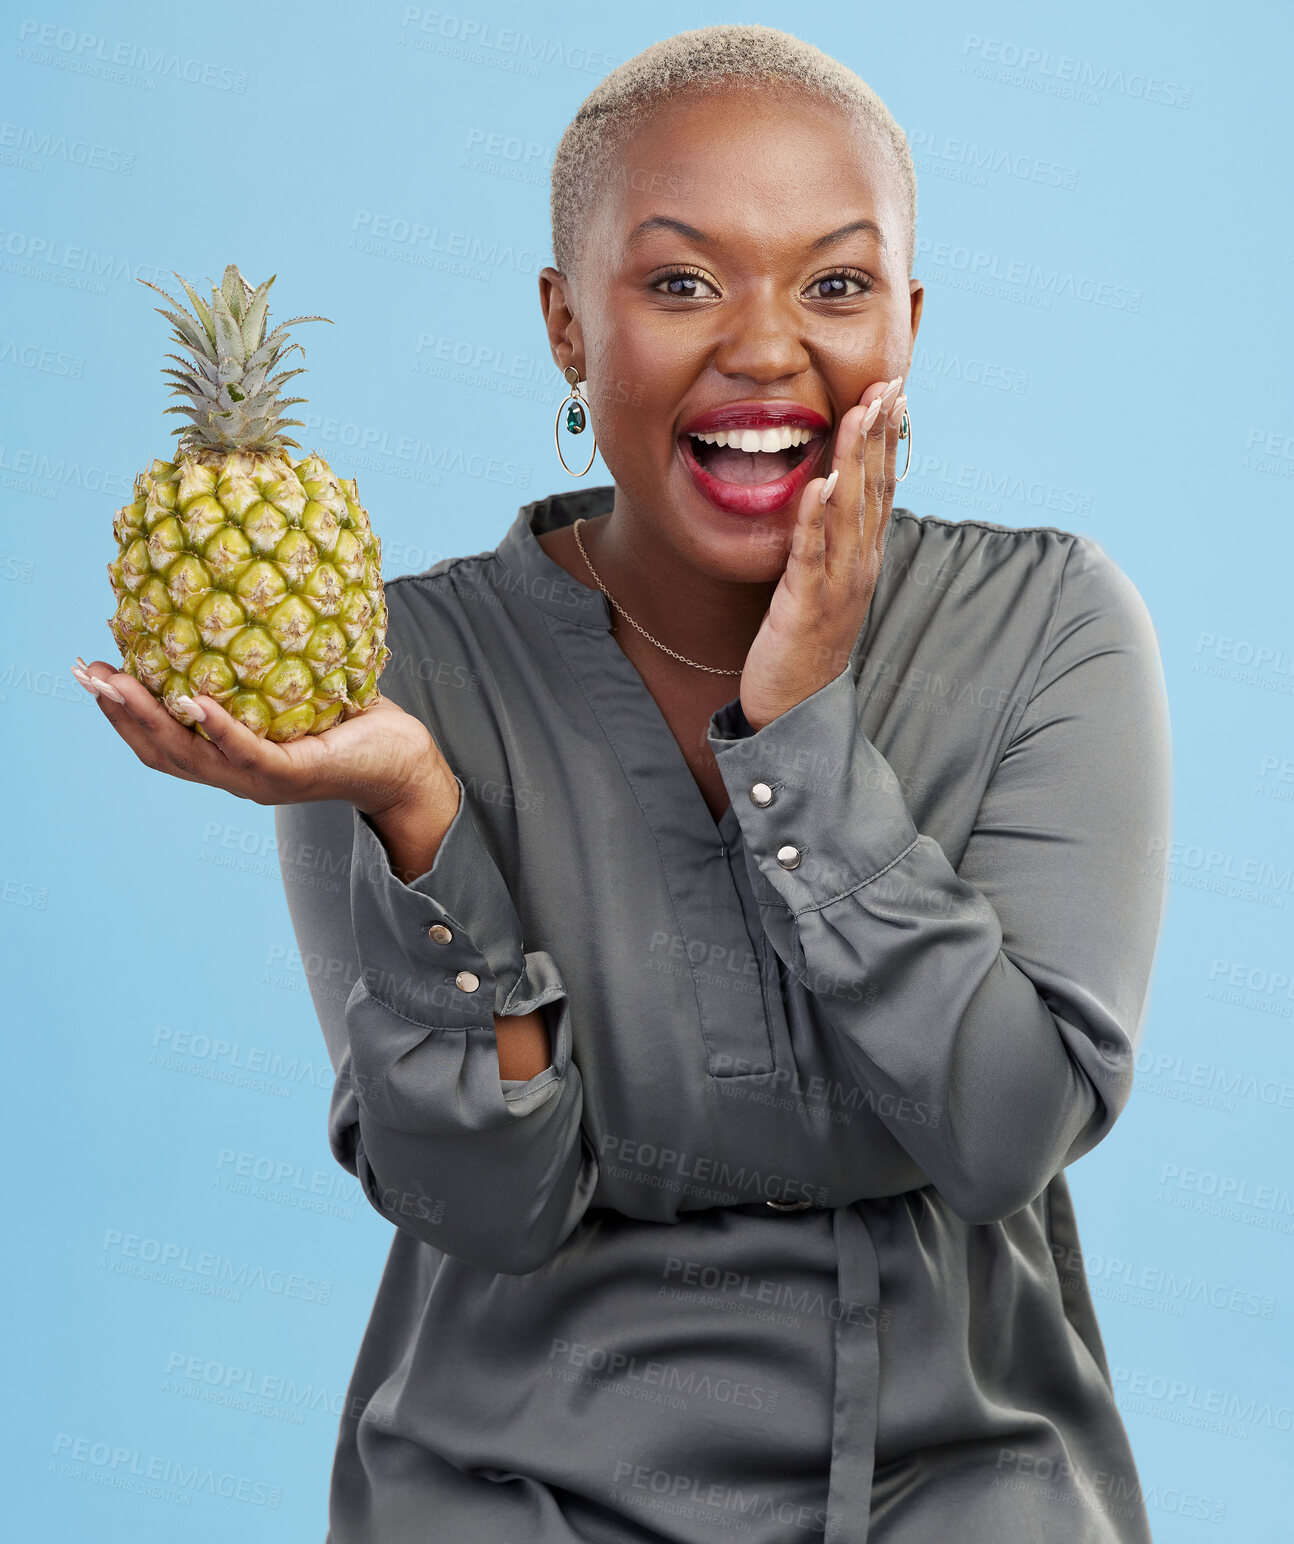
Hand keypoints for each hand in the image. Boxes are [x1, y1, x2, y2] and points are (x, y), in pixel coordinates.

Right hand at [70, 657, 453, 818]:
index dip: (122, 712)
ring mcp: (262, 780)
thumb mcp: (295, 687)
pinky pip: (247, 752)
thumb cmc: (353, 722)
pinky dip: (218, 728)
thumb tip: (240, 591)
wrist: (405, 763)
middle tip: (88, 673)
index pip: (161, 741)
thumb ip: (261, 660)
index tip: (94, 671)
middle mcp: (237, 775)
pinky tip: (194, 700)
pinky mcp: (293, 775)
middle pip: (160, 750)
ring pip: (191, 755)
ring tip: (121, 682)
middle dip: (118, 712)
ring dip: (150, 718)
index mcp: (230, 757)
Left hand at [737, 374, 906, 731]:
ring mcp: (837, 587)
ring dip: (854, 462)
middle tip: (886, 384)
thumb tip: (832, 492)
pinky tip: (818, 485)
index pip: (883, 486)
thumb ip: (831, 540)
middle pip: (875, 490)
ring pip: (849, 514)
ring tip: (857, 414)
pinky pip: (811, 556)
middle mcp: (860, 567)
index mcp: (864, 557)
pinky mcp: (805, 608)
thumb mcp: (824, 582)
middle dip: (880, 435)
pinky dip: (815, 520)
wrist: (795, 709)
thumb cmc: (803, 644)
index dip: (888, 438)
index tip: (893, 390)